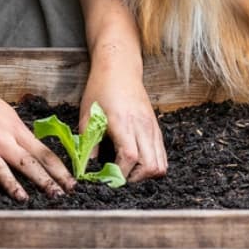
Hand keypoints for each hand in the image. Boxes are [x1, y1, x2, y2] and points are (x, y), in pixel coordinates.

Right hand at [0, 65, 75, 201]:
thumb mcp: (6, 113)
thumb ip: (18, 133)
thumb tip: (35, 150)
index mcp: (14, 129)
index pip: (43, 152)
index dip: (59, 170)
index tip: (72, 183)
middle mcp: (0, 138)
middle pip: (27, 162)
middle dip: (45, 180)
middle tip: (59, 195)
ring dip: (12, 184)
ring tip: (24, 198)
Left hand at [81, 49, 167, 183]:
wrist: (120, 69)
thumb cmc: (100, 90)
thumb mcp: (87, 115)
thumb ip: (88, 143)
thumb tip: (87, 169)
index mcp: (124, 123)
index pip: (129, 157)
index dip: (119, 174)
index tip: (106, 179)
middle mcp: (143, 127)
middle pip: (151, 166)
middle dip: (135, 180)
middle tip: (118, 180)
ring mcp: (152, 129)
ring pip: (161, 164)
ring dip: (145, 175)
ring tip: (128, 174)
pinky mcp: (156, 129)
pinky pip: (162, 155)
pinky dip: (152, 165)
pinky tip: (136, 164)